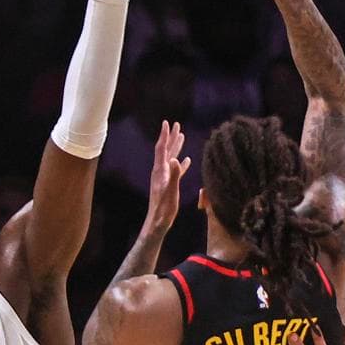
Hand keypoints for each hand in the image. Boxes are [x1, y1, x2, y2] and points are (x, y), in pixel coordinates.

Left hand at [144, 120, 191, 235]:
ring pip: (171, 157)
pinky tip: (186, 160)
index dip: (165, 136)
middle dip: (171, 137)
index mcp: (160, 170)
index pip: (162, 149)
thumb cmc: (164, 208)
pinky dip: (181, 163)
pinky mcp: (169, 184)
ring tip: (181, 136)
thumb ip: (174, 175)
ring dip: (176, 147)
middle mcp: (161, 171)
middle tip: (176, 124)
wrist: (158, 221)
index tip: (167, 122)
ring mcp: (164, 177)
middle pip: (166, 150)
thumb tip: (176, 159)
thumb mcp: (171, 191)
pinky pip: (176, 169)